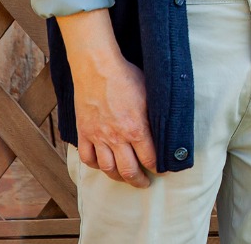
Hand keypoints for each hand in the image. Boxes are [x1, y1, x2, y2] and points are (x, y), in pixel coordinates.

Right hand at [60, 10, 157, 187]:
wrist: (97, 67)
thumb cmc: (126, 76)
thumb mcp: (150, 94)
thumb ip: (156, 115)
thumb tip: (167, 128)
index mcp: (137, 129)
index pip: (150, 159)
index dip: (158, 168)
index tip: (161, 170)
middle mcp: (117, 137)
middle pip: (128, 170)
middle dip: (139, 181)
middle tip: (145, 183)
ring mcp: (98, 136)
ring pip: (107, 168)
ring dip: (118, 177)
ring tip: (125, 177)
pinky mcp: (84, 132)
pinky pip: (87, 157)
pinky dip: (95, 165)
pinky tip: (102, 164)